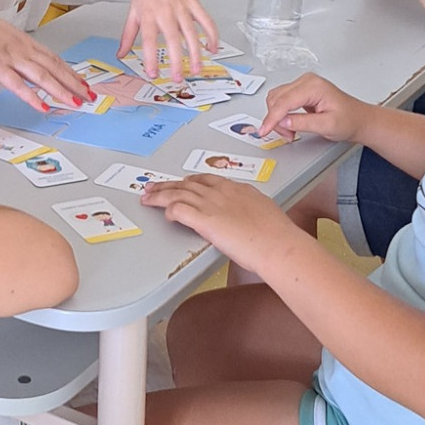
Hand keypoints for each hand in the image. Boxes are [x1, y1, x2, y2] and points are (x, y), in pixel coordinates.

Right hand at [0, 0, 90, 113]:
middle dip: (73, 83)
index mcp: (21, 40)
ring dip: (61, 91)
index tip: (80, 80)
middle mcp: (21, 48)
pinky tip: (43, 106)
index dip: (68, 70)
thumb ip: (0, 52)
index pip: (51, 57)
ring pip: (42, 77)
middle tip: (89, 95)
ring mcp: (10, 56)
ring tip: (76, 103)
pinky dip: (32, 97)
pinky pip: (18, 85)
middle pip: (54, 67)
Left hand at [118, 0, 218, 78]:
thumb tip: (120, 53)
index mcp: (149, 15)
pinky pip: (206, 21)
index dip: (151, 58)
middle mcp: (166, 12)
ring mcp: (182, 8)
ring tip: (196, 69)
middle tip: (178, 77)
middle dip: (176, 61)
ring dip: (195, 53)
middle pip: (173, 40)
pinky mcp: (195, 4)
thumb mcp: (133, 10)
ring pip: (191, 33)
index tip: (152, 73)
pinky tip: (212, 49)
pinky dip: (212, 35)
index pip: (149, 40)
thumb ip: (128, 34)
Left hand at [140, 173, 287, 266]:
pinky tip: (165, 214)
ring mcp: (212, 205)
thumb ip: (251, 210)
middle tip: (154, 186)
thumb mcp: (264, 212)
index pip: (208, 180)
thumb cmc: (277, 234)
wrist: (277, 243)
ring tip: (148, 197)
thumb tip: (248, 215)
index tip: (183, 182)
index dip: (191, 181)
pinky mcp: (204, 220)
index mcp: (237, 189)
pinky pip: (179, 209)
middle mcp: (222, 192)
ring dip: (160, 195)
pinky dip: (169, 210)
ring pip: (178, 193)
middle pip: (188, 184)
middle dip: (169, 185)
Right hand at [258, 72, 367, 145]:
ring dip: (277, 118)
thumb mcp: (327, 126)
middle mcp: (306, 81)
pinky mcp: (300, 91)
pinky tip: (290, 124)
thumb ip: (303, 123)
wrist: (358, 119)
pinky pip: (281, 101)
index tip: (263, 130)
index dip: (272, 118)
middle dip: (276, 120)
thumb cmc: (349, 120)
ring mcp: (303, 84)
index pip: (284, 102)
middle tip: (288, 136)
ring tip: (290, 132)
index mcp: (314, 86)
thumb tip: (283, 121)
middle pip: (276, 99)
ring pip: (276, 100)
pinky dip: (281, 115)